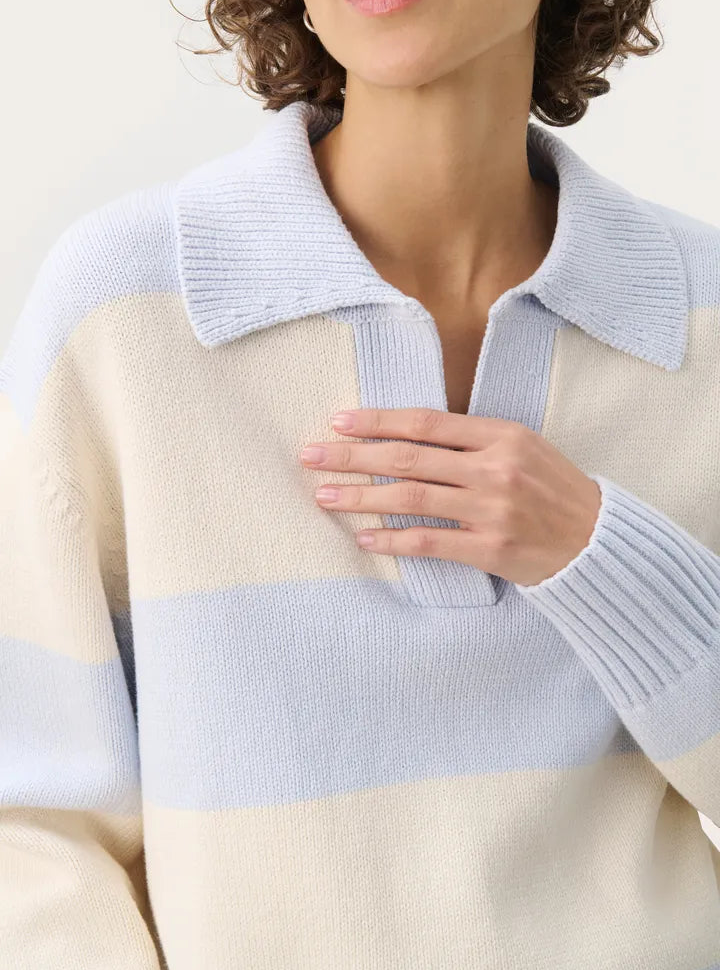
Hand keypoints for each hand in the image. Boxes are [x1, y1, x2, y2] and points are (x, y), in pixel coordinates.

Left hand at [299, 407, 601, 587]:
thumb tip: (407, 436)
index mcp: (500, 434)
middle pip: (407, 457)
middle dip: (353, 456)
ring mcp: (491, 508)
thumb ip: (472, 440)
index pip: (424, 422)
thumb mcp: (522, 447)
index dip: (377, 421)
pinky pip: (428, 541)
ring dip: (361, 497)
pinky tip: (364, 537)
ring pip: (410, 498)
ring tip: (325, 495)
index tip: (339, 422)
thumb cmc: (553, 490)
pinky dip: (392, 539)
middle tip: (311, 456)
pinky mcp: (489, 548)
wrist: (597, 541)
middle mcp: (493, 468)